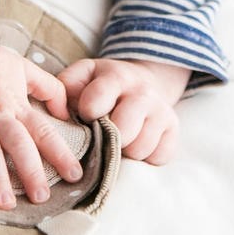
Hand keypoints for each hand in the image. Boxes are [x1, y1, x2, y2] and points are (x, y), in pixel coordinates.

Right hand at [0, 0, 83, 209]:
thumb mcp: (25, 68)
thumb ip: (50, 89)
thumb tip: (67, 113)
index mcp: (17, 104)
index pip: (43, 130)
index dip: (59, 153)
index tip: (74, 174)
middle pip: (17, 143)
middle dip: (30, 171)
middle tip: (41, 197)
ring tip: (5, 202)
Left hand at [57, 57, 188, 164]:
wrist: (142, 81)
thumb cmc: (102, 84)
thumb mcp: (82, 75)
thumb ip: (65, 88)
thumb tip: (59, 114)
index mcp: (116, 77)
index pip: (97, 101)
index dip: (87, 113)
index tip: (86, 116)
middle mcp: (142, 93)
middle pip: (124, 131)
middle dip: (108, 139)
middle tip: (103, 135)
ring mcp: (161, 111)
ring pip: (141, 148)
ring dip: (125, 152)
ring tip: (118, 142)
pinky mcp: (173, 129)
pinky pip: (159, 157)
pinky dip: (145, 159)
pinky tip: (135, 145)